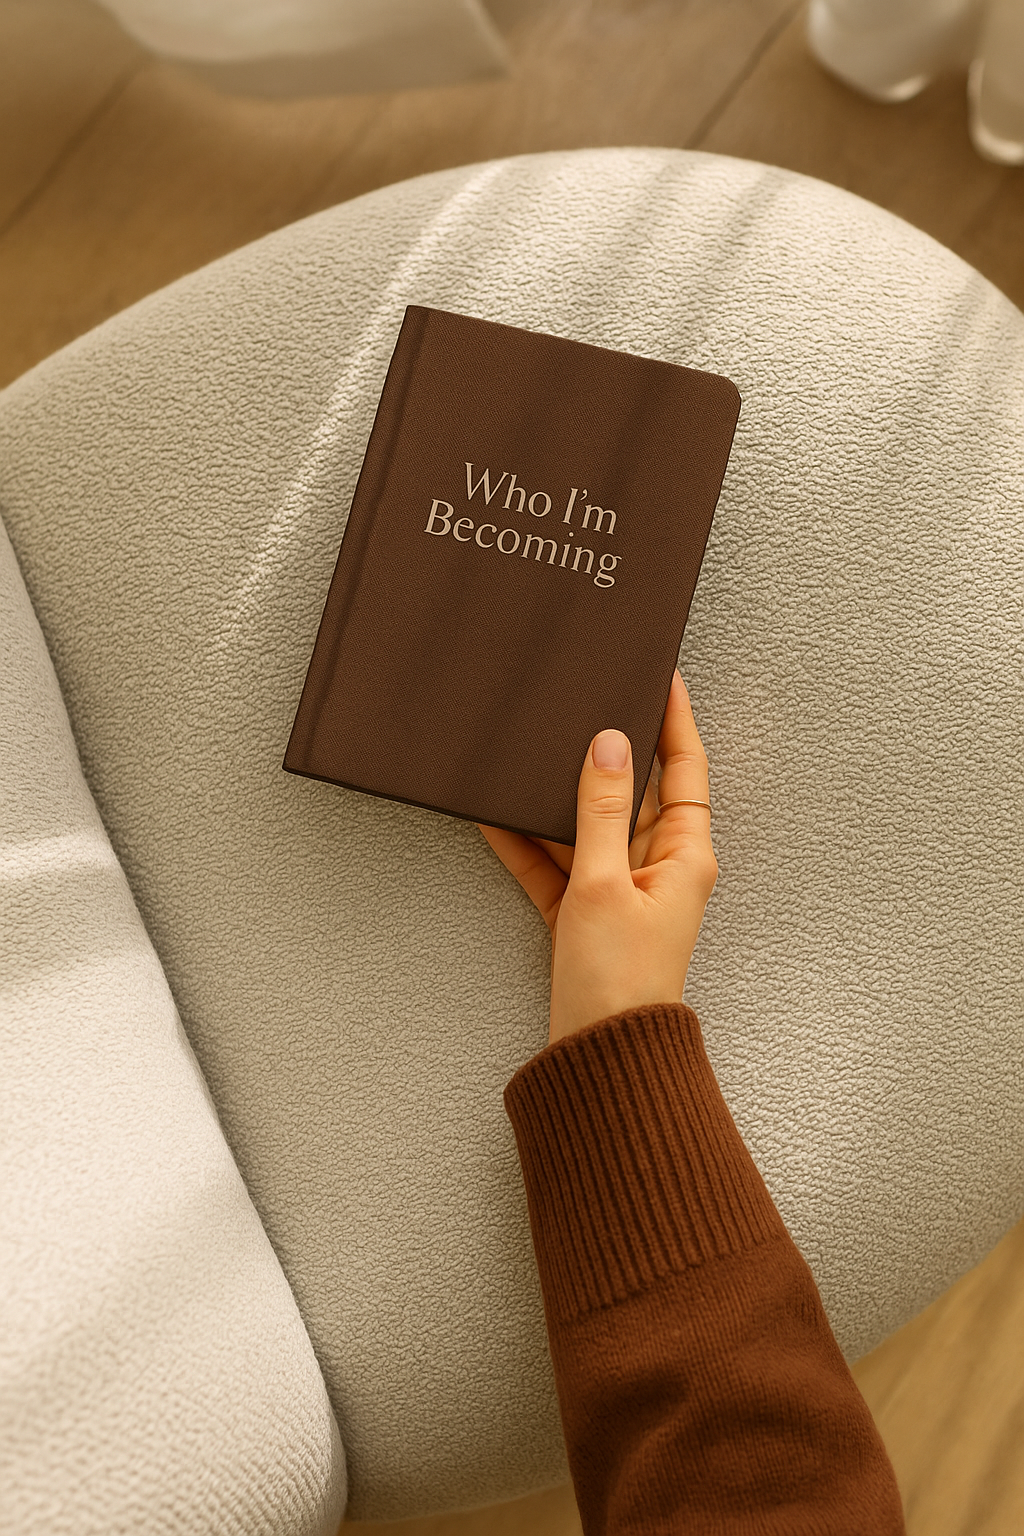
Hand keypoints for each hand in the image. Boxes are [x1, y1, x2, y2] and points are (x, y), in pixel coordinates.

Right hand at [476, 671, 717, 1045]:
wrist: (598, 1060)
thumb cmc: (619, 981)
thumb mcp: (604, 883)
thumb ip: (601, 811)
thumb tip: (608, 744)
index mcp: (685, 855)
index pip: (684, 770)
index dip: (674, 721)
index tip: (662, 676)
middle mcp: (658, 866)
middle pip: (633, 793)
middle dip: (604, 752)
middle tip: (581, 702)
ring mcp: (619, 889)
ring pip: (587, 825)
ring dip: (555, 797)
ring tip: (527, 751)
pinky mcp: (584, 912)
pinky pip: (556, 863)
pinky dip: (528, 842)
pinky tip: (494, 814)